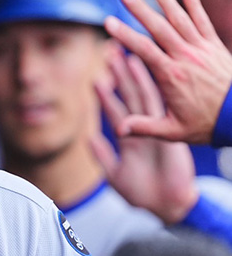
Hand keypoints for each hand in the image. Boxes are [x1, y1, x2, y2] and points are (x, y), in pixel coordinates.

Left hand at [92, 48, 198, 223]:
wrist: (167, 206)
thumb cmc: (143, 194)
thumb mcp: (116, 175)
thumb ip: (104, 156)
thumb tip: (88, 139)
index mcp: (129, 138)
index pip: (115, 110)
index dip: (106, 93)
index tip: (99, 75)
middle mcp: (140, 128)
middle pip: (128, 95)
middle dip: (118, 73)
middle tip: (110, 49)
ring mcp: (152, 127)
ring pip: (139, 93)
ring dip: (128, 72)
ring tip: (120, 52)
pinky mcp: (162, 128)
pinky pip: (152, 102)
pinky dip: (144, 82)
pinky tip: (138, 66)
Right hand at [104, 0, 231, 144]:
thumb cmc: (207, 125)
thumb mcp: (173, 131)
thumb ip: (145, 127)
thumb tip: (120, 129)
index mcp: (171, 76)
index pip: (144, 49)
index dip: (125, 35)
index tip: (109, 22)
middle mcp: (186, 57)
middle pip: (159, 28)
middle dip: (140, 8)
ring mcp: (202, 49)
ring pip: (180, 19)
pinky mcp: (215, 47)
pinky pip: (204, 22)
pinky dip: (195, 5)